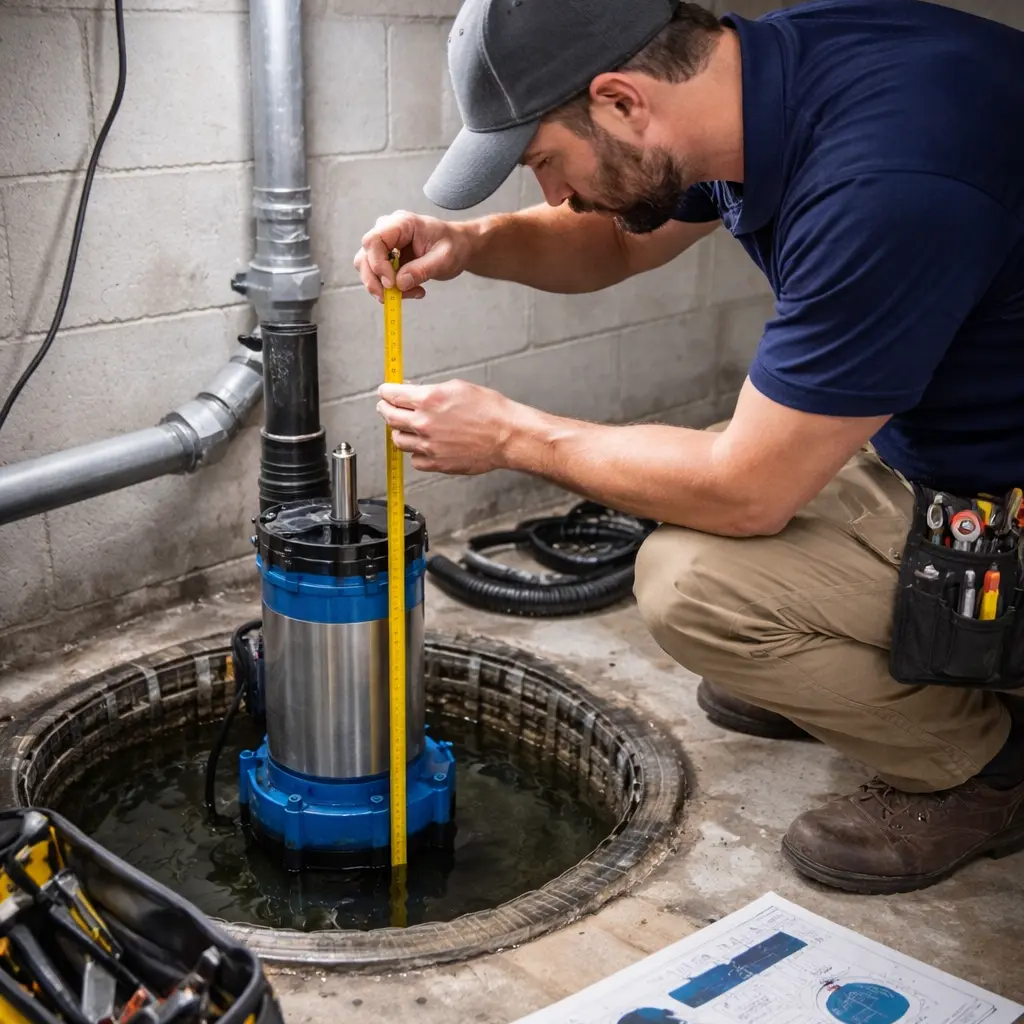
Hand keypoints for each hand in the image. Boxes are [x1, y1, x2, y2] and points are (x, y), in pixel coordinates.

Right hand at [354, 210, 472, 301]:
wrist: (459, 247)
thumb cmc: (454, 246)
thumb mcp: (444, 259)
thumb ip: (422, 270)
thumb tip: (399, 283)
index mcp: (401, 223)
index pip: (374, 241)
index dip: (377, 264)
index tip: (392, 284)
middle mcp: (388, 231)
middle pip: (365, 256)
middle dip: (375, 281)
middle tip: (392, 298)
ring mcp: (385, 245)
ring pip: (367, 268)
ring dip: (382, 288)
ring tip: (411, 293)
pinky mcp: (386, 258)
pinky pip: (378, 276)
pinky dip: (391, 289)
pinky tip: (411, 291)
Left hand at [376, 379, 522, 474]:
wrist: (507, 436)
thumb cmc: (489, 411)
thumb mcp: (457, 388)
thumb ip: (429, 391)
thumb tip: (412, 392)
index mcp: (429, 400)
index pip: (392, 395)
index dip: (385, 392)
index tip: (384, 392)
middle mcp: (425, 423)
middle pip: (389, 417)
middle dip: (385, 409)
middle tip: (385, 407)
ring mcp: (429, 445)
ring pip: (398, 440)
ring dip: (399, 432)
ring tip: (405, 427)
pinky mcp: (437, 463)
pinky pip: (415, 460)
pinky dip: (416, 452)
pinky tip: (424, 446)